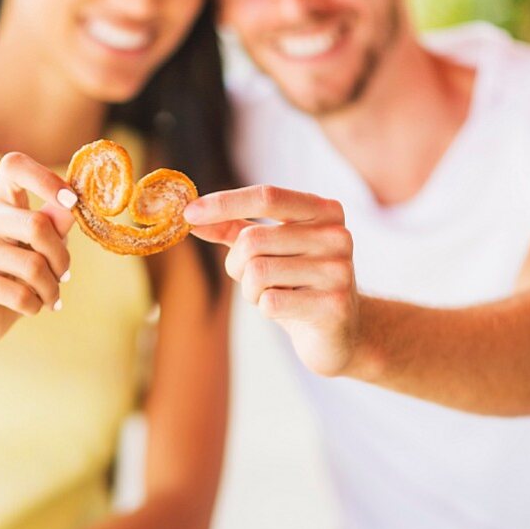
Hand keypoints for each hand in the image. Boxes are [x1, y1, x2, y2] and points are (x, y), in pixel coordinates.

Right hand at [0, 151, 76, 343]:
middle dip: (62, 258)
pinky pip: (18, 294)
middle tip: (65, 275)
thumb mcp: (44, 244)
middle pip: (36, 225)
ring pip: (32, 265)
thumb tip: (71, 206)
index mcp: (0, 197)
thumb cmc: (21, 270)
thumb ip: (57, 223)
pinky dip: (36, 305)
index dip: (46, 179)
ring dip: (51, 288)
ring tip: (51, 296)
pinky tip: (32, 307)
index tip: (71, 202)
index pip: (14, 165)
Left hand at [185, 185, 359, 376]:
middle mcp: (337, 235)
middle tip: (251, 279)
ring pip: (258, 272)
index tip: (188, 213)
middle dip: (237, 264)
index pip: (267, 196)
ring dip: (251, 289)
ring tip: (273, 294)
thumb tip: (193, 217)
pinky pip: (271, 302)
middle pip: (254, 240)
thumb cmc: (300, 284)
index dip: (224, 203)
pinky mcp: (334, 306)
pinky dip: (266, 308)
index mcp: (324, 210)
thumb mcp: (270, 249)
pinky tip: (287, 311)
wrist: (341, 333)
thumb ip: (234, 229)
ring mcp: (339, 270)